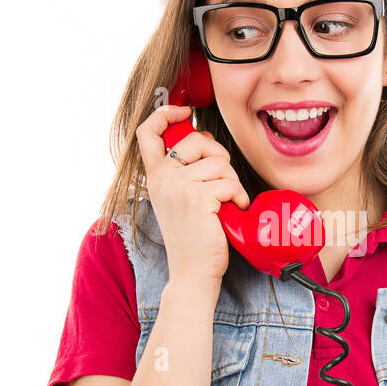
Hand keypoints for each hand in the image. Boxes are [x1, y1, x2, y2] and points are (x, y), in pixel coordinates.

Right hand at [135, 105, 250, 285]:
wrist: (192, 273)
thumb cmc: (194, 238)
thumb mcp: (179, 200)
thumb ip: (184, 171)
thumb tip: (205, 140)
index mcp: (155, 177)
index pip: (147, 132)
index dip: (165, 114)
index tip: (184, 112)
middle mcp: (162, 178)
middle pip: (197, 139)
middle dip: (218, 155)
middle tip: (221, 182)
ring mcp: (178, 186)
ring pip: (220, 162)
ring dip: (232, 182)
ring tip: (225, 204)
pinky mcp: (198, 197)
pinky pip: (231, 182)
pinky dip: (239, 198)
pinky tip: (233, 212)